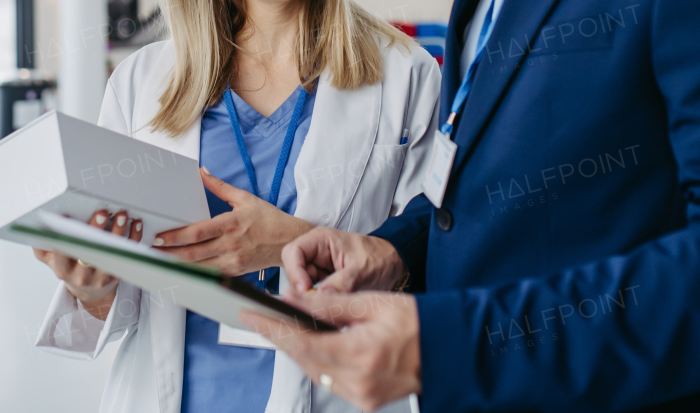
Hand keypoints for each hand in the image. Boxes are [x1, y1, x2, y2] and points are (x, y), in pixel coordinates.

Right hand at [32, 209, 141, 319]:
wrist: (90, 291)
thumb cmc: (70, 268)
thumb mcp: (51, 260)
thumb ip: (42, 245)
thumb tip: (38, 226)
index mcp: (63, 270)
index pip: (62, 254)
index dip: (65, 239)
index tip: (68, 219)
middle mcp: (83, 276)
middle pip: (90, 254)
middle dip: (96, 232)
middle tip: (102, 213)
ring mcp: (102, 277)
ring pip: (112, 254)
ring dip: (119, 233)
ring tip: (122, 215)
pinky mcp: (119, 274)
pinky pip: (128, 255)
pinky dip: (133, 238)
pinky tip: (136, 224)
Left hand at [152, 168, 313, 276]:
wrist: (290, 241)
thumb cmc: (268, 219)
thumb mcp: (245, 198)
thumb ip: (220, 186)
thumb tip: (202, 172)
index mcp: (231, 224)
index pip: (197, 232)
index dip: (176, 236)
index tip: (160, 236)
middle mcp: (230, 245)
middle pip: (193, 253)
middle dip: (169, 253)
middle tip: (151, 251)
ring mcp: (233, 261)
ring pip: (199, 268)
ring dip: (178, 266)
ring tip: (159, 262)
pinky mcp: (235, 272)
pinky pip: (210, 276)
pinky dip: (194, 276)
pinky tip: (180, 273)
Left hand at [241, 289, 420, 410]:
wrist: (449, 350)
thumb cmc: (418, 323)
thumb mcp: (375, 302)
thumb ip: (332, 302)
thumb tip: (297, 298)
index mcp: (361, 354)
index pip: (303, 341)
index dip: (272, 328)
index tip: (250, 315)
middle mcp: (359, 382)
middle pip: (303, 359)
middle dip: (278, 337)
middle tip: (257, 317)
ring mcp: (362, 396)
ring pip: (313, 371)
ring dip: (295, 349)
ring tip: (278, 326)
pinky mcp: (364, 400)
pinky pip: (328, 380)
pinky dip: (315, 360)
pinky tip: (307, 343)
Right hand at [282, 227, 406, 292]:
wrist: (395, 265)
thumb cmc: (380, 258)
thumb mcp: (361, 271)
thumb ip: (341, 283)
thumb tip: (320, 298)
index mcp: (321, 240)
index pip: (293, 252)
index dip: (294, 271)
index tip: (305, 290)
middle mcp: (316, 252)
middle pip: (294, 269)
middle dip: (302, 286)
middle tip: (315, 300)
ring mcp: (319, 267)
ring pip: (302, 284)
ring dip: (311, 296)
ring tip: (327, 303)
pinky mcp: (324, 280)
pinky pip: (313, 292)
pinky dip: (319, 300)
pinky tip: (330, 305)